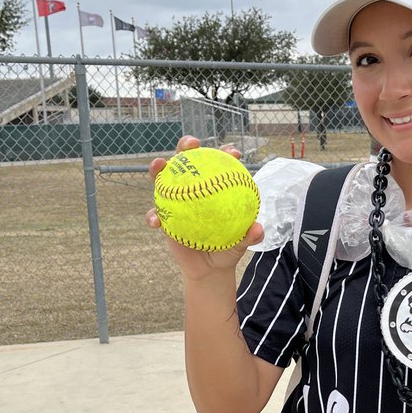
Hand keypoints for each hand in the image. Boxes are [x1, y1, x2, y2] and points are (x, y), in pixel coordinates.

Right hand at [146, 135, 263, 279]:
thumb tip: (258, 229)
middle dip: (187, 145)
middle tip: (192, 144)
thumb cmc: (227, 249)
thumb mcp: (241, 244)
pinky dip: (153, 216)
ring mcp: (174, 200)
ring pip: (162, 178)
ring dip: (157, 167)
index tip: (234, 153)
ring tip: (160, 164)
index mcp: (213, 188)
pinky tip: (155, 222)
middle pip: (187, 160)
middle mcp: (192, 188)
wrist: (209, 268)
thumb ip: (250, 236)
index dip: (225, 153)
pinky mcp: (162, 217)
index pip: (219, 164)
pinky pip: (154, 214)